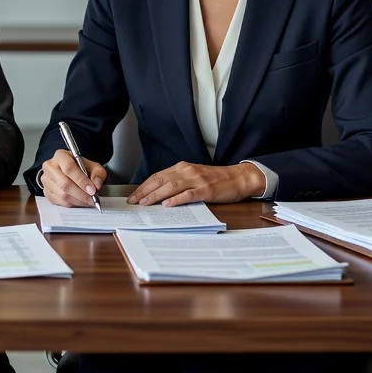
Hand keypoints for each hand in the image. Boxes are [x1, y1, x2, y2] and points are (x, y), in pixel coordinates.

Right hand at [41, 149, 107, 207]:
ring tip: (88, 201)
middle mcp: (50, 167)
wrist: (69, 172)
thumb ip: (98, 173)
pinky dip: (72, 204)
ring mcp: (46, 180)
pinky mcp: (46, 192)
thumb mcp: (93, 166)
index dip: (81, 180)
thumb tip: (96, 184)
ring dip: (78, 200)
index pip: (69, 168)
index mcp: (61, 156)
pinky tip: (79, 202)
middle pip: (65, 184)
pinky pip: (60, 202)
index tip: (92, 190)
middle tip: (92, 198)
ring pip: (62, 195)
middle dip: (81, 194)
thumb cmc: (80, 168)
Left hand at [128, 162, 264, 206]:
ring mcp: (197, 180)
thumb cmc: (215, 179)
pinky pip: (189, 194)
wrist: (238, 178)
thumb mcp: (194, 176)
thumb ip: (178, 182)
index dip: (144, 186)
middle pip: (161, 180)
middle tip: (133, 202)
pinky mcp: (206, 190)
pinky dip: (177, 199)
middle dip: (145, 191)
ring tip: (145, 203)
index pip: (158, 176)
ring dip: (156, 195)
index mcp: (182, 167)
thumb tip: (158, 195)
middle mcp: (187, 171)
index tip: (133, 196)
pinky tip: (168, 204)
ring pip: (171, 186)